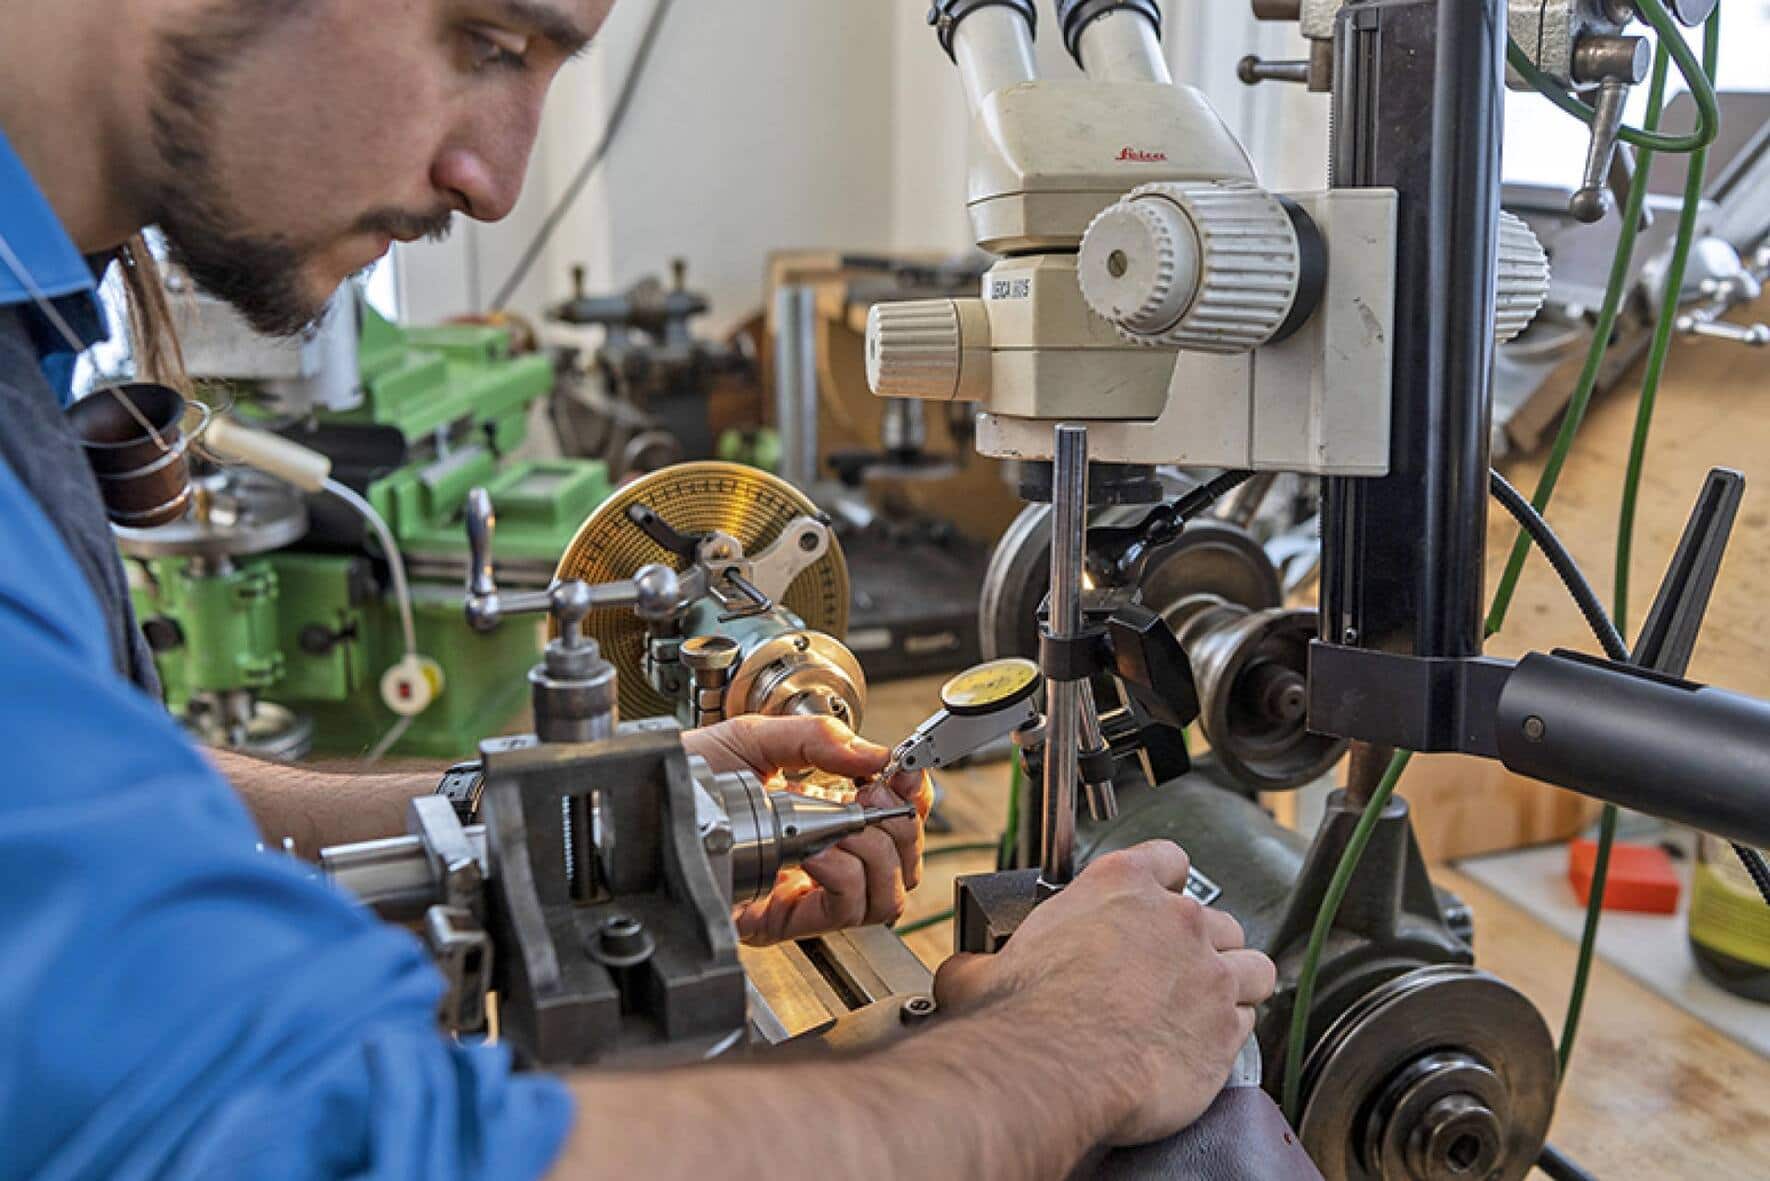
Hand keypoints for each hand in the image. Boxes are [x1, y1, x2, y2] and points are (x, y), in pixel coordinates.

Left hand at [682, 715, 932, 945]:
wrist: (642, 810)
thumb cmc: (689, 781)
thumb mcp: (755, 739)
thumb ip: (817, 738)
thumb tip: (874, 753)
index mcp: (826, 813)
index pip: (898, 819)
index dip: (915, 799)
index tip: (907, 774)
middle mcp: (825, 857)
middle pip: (904, 863)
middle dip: (900, 826)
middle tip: (872, 797)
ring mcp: (807, 892)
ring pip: (886, 896)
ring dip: (874, 853)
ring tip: (839, 826)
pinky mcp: (784, 922)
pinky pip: (845, 910)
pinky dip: (842, 874)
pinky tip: (816, 851)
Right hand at [933, 841, 1275, 1146]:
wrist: (1055, 1068)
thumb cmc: (1025, 1014)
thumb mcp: (983, 971)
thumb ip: (983, 961)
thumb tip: (965, 973)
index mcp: (1120, 885)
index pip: (1167, 858)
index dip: (1165, 881)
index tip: (1159, 900)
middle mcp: (1174, 918)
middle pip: (1213, 917)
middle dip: (1198, 943)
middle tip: (1170, 971)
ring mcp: (1209, 971)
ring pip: (1251, 964)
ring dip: (1235, 981)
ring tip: (1208, 1003)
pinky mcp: (1226, 1028)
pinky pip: (1249, 1020)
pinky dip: (1233, 1031)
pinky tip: (1205, 1043)